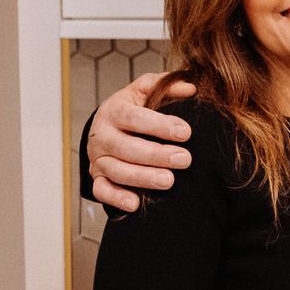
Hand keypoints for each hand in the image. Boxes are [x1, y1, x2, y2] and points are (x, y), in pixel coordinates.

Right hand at [87, 73, 196, 211]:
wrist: (105, 126)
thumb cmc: (133, 108)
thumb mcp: (145, 91)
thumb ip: (166, 85)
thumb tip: (192, 88)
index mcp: (115, 111)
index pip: (135, 118)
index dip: (160, 125)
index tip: (186, 132)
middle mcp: (102, 135)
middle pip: (127, 147)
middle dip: (157, 155)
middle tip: (184, 159)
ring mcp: (98, 158)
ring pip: (117, 170)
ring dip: (142, 177)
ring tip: (168, 181)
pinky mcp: (97, 177)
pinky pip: (102, 190)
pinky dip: (116, 198)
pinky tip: (135, 203)